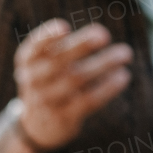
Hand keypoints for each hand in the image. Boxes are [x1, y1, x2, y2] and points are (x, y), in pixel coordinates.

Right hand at [14, 18, 132, 150]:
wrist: (38, 126)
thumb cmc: (49, 82)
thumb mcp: (45, 63)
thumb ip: (63, 48)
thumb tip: (99, 34)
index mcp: (27, 61)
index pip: (35, 46)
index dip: (48, 36)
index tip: (65, 26)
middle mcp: (33, 80)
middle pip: (58, 61)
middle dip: (81, 46)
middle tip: (104, 35)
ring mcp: (47, 100)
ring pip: (77, 79)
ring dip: (103, 64)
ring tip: (125, 53)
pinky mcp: (64, 117)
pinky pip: (89, 100)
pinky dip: (107, 87)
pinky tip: (123, 76)